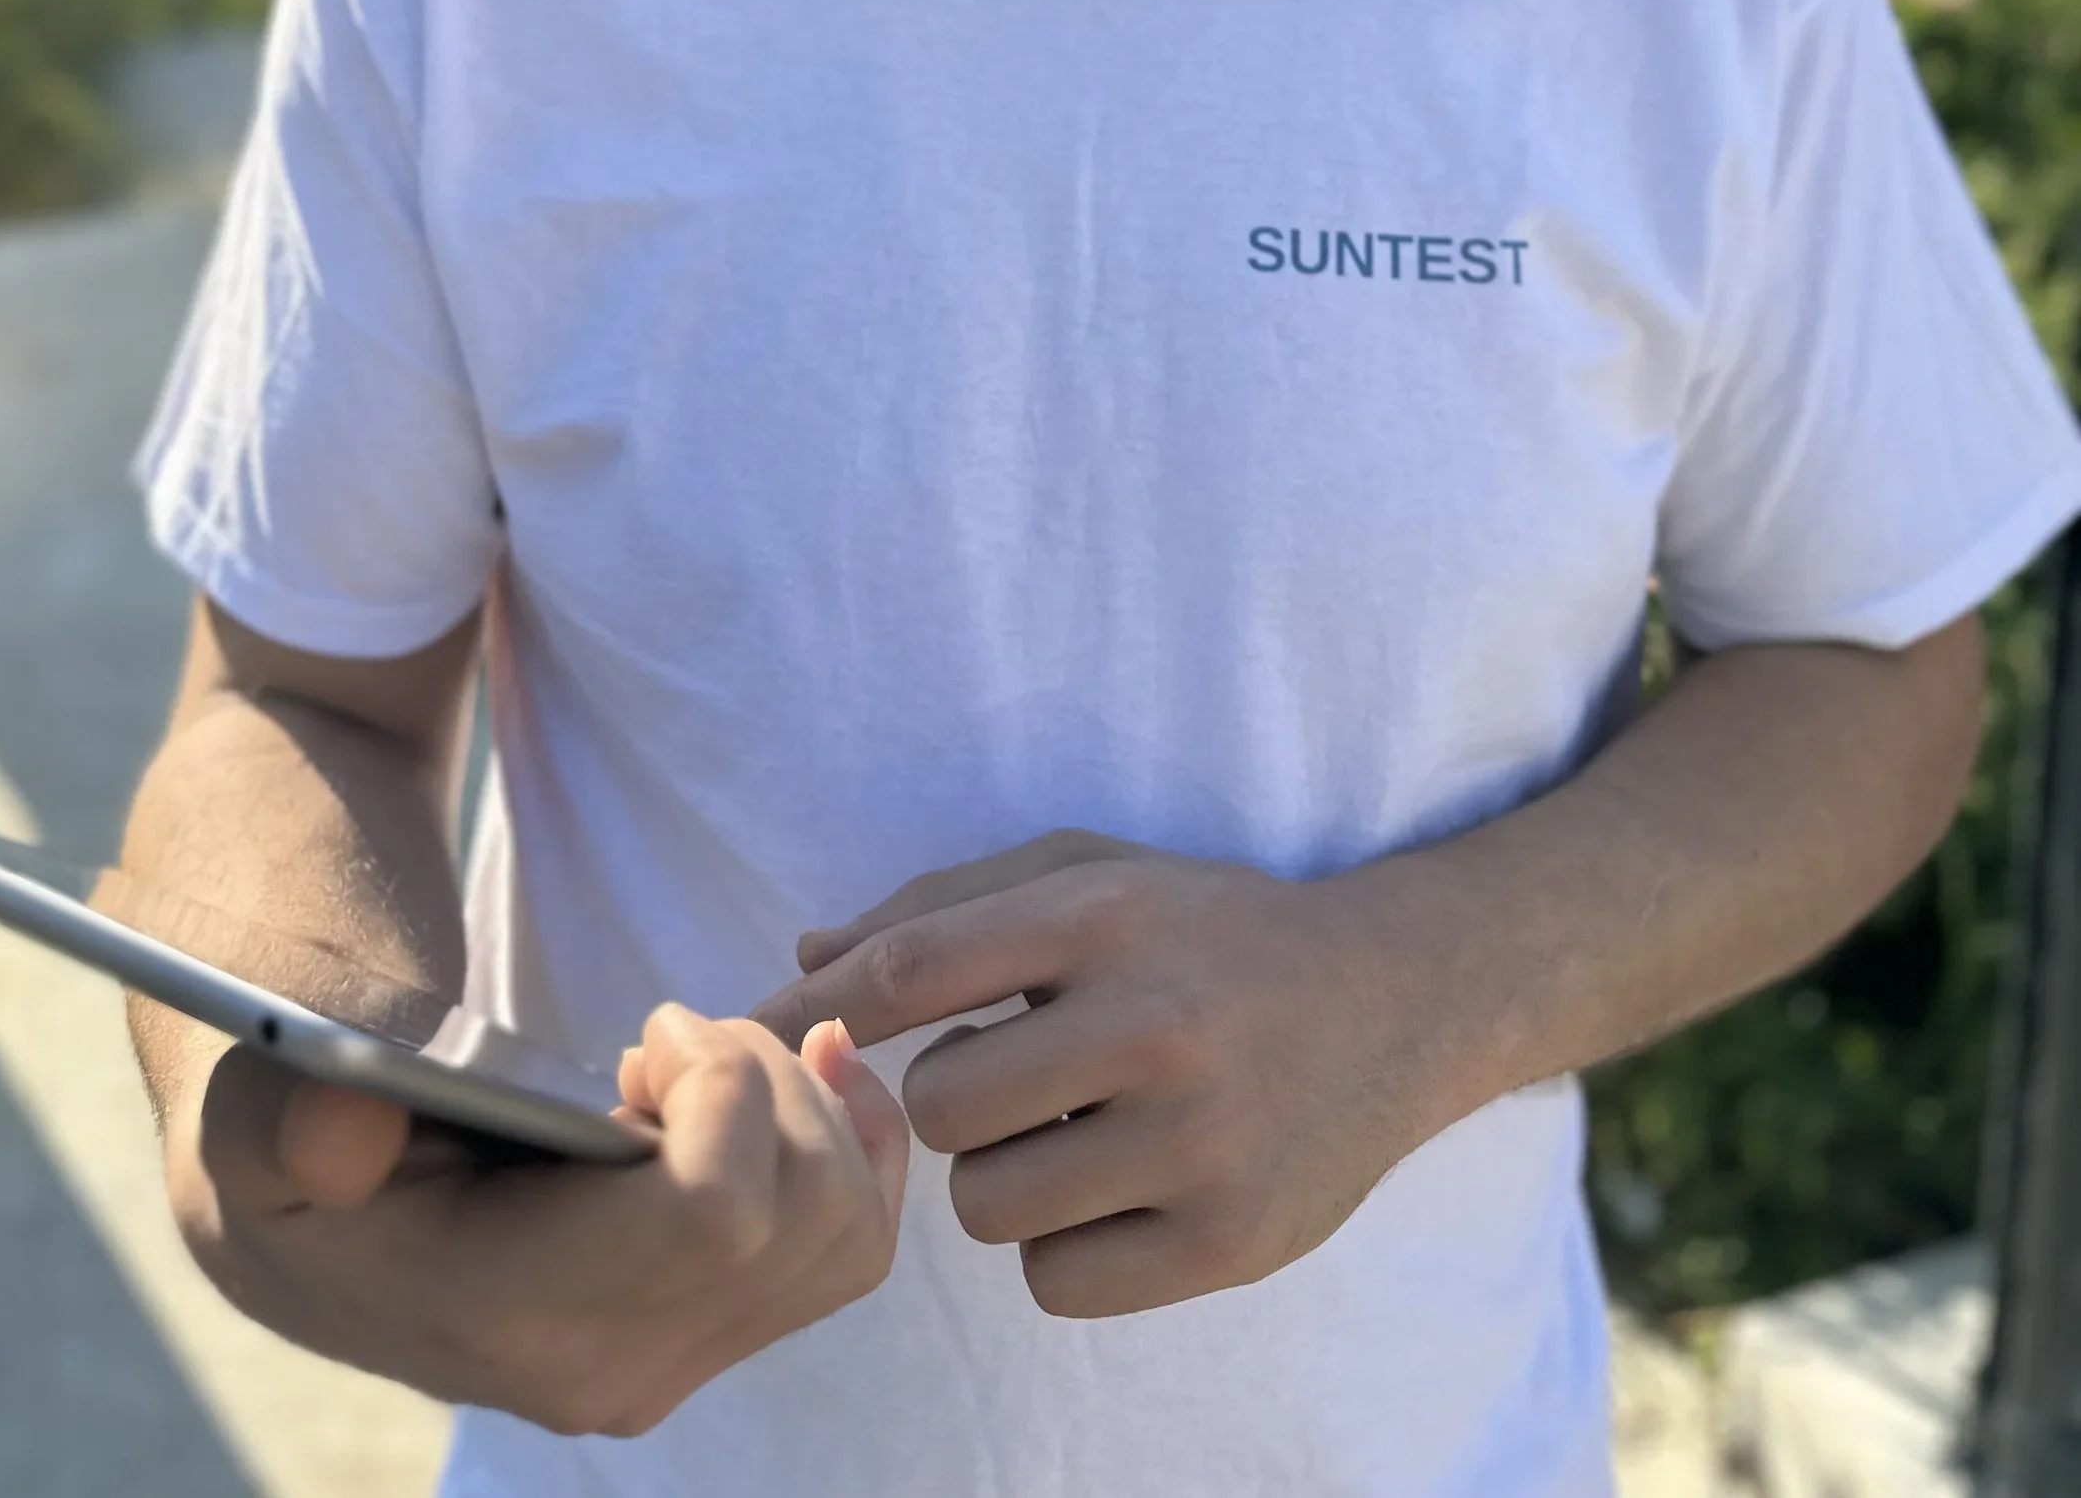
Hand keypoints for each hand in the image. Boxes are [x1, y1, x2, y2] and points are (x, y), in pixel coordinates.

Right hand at [149, 1000, 907, 1432]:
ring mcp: (667, 1365)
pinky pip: (850, 1249)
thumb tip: (345, 1128)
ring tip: (698, 1066)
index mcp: (504, 1314)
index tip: (648, 1033)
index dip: (720, 1084)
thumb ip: (294, 1120)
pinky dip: (855, 1142)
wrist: (319, 1228)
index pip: (716, 1208)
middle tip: (669, 1036)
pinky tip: (795, 1074)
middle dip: (767, 1076)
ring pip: (846, 1231)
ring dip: (808, 1107)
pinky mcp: (709, 1338)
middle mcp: (605, 1369)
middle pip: (804, 1210)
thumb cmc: (292, 1142)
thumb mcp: (260, 1117)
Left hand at [753, 833, 1470, 1318]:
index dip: (821, 1012)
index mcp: (1106, 915)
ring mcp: (1202, 1140)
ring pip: (990, 1208)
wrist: (1392, 999)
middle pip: (944, 1108)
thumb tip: (805, 966)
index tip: (765, 1038)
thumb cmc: (1201, 931)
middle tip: (1013, 1080)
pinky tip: (1115, 1190)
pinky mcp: (1234, 1240)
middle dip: (952, 1100)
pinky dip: (1061, 1248)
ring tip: (1071, 1133)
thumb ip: (942, 908)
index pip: (914, 970)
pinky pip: (1057, 1284)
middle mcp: (1157, 1022)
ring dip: (1003, 1179)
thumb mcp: (1086, 873)